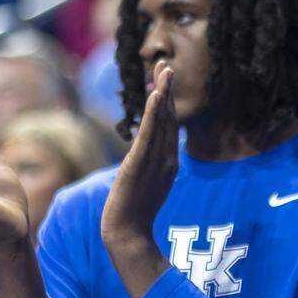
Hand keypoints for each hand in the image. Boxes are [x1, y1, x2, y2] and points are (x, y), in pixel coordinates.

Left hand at [101, 63, 177, 250]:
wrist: (127, 233)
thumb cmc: (134, 215)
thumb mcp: (146, 186)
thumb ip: (151, 169)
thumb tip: (148, 158)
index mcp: (169, 163)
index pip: (169, 127)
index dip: (168, 102)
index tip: (164, 80)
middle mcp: (167, 158)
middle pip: (170, 119)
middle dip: (168, 90)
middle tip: (166, 65)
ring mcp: (155, 161)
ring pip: (162, 122)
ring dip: (163, 93)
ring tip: (163, 70)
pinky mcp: (140, 164)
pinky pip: (149, 134)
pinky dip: (154, 114)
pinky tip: (156, 95)